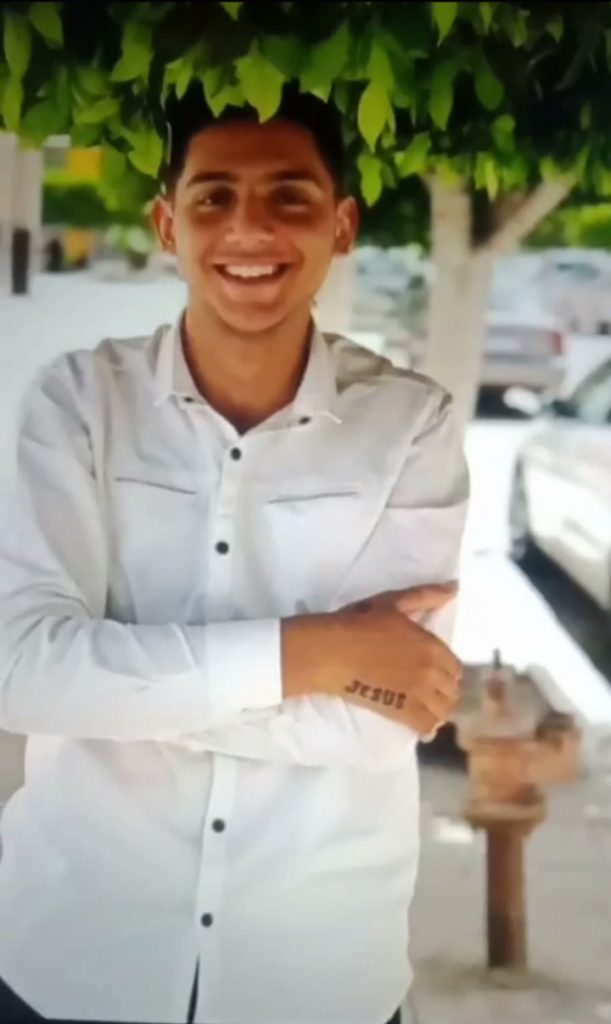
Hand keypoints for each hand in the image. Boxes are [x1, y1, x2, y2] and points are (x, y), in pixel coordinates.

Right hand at [329, 582, 461, 736]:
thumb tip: (454, 587)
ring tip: (425, 707)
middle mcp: (430, 672)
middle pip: (452, 690)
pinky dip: (427, 728)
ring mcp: (417, 695)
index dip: (447, 670)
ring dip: (438, 709)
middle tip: (429, 690)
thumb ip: (425, 596)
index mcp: (431, 645)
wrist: (331, 652)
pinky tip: (419, 724)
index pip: (456, 667)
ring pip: (444, 711)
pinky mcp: (401, 713)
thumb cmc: (359, 622)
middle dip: (444, 690)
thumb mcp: (393, 602)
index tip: (435, 671)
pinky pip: (427, 728)